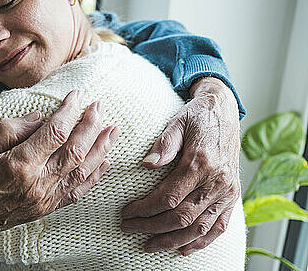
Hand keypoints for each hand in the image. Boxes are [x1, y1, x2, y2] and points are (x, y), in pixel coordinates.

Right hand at [0, 90, 120, 262]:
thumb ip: (10, 129)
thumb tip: (40, 117)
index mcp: (17, 165)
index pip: (54, 132)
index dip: (69, 111)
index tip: (77, 95)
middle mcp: (35, 185)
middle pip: (74, 150)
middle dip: (90, 125)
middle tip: (99, 106)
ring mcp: (42, 200)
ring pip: (81, 171)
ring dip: (100, 148)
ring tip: (113, 130)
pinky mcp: (43, 210)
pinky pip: (76, 192)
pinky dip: (93, 176)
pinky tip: (103, 162)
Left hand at [121, 77, 240, 254]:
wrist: (224, 111)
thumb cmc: (196, 116)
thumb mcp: (177, 121)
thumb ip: (164, 144)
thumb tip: (147, 165)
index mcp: (201, 163)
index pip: (169, 197)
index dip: (145, 209)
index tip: (127, 212)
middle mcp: (217, 181)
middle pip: (182, 217)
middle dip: (152, 227)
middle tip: (128, 228)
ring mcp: (228, 191)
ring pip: (199, 227)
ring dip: (173, 240)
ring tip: (149, 245)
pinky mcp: (233, 195)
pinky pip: (219, 226)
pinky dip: (201, 241)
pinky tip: (183, 248)